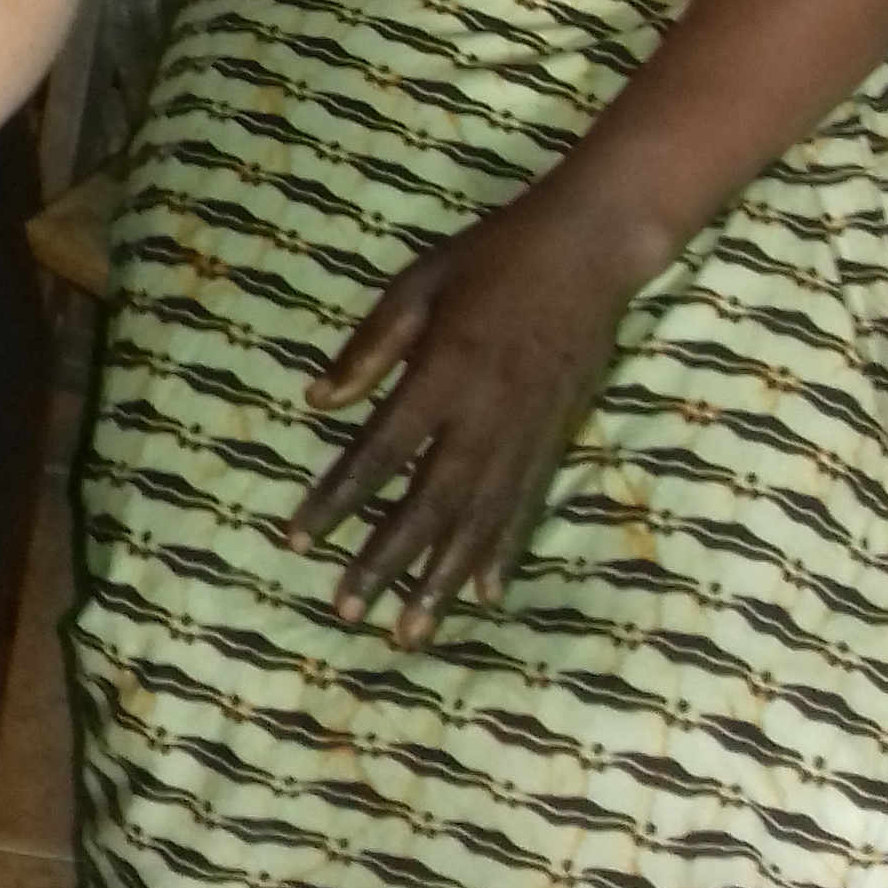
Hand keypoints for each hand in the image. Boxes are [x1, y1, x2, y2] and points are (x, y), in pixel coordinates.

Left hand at [288, 180, 641, 645]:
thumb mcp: (419, 284)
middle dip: (385, 562)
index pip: (379, 453)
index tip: (299, 537)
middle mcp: (481, 419)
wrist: (588, 253)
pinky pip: (523, 509)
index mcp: (441, 374)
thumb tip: (318, 402)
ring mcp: (523, 437)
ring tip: (410, 633)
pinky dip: (502, 555)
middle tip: (346, 609)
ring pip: (476, 523)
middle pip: (426, 505)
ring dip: (440, 581)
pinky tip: (485, 594)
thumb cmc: (492, 258)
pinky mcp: (554, 442)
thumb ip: (370, 347)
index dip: (336, 499)